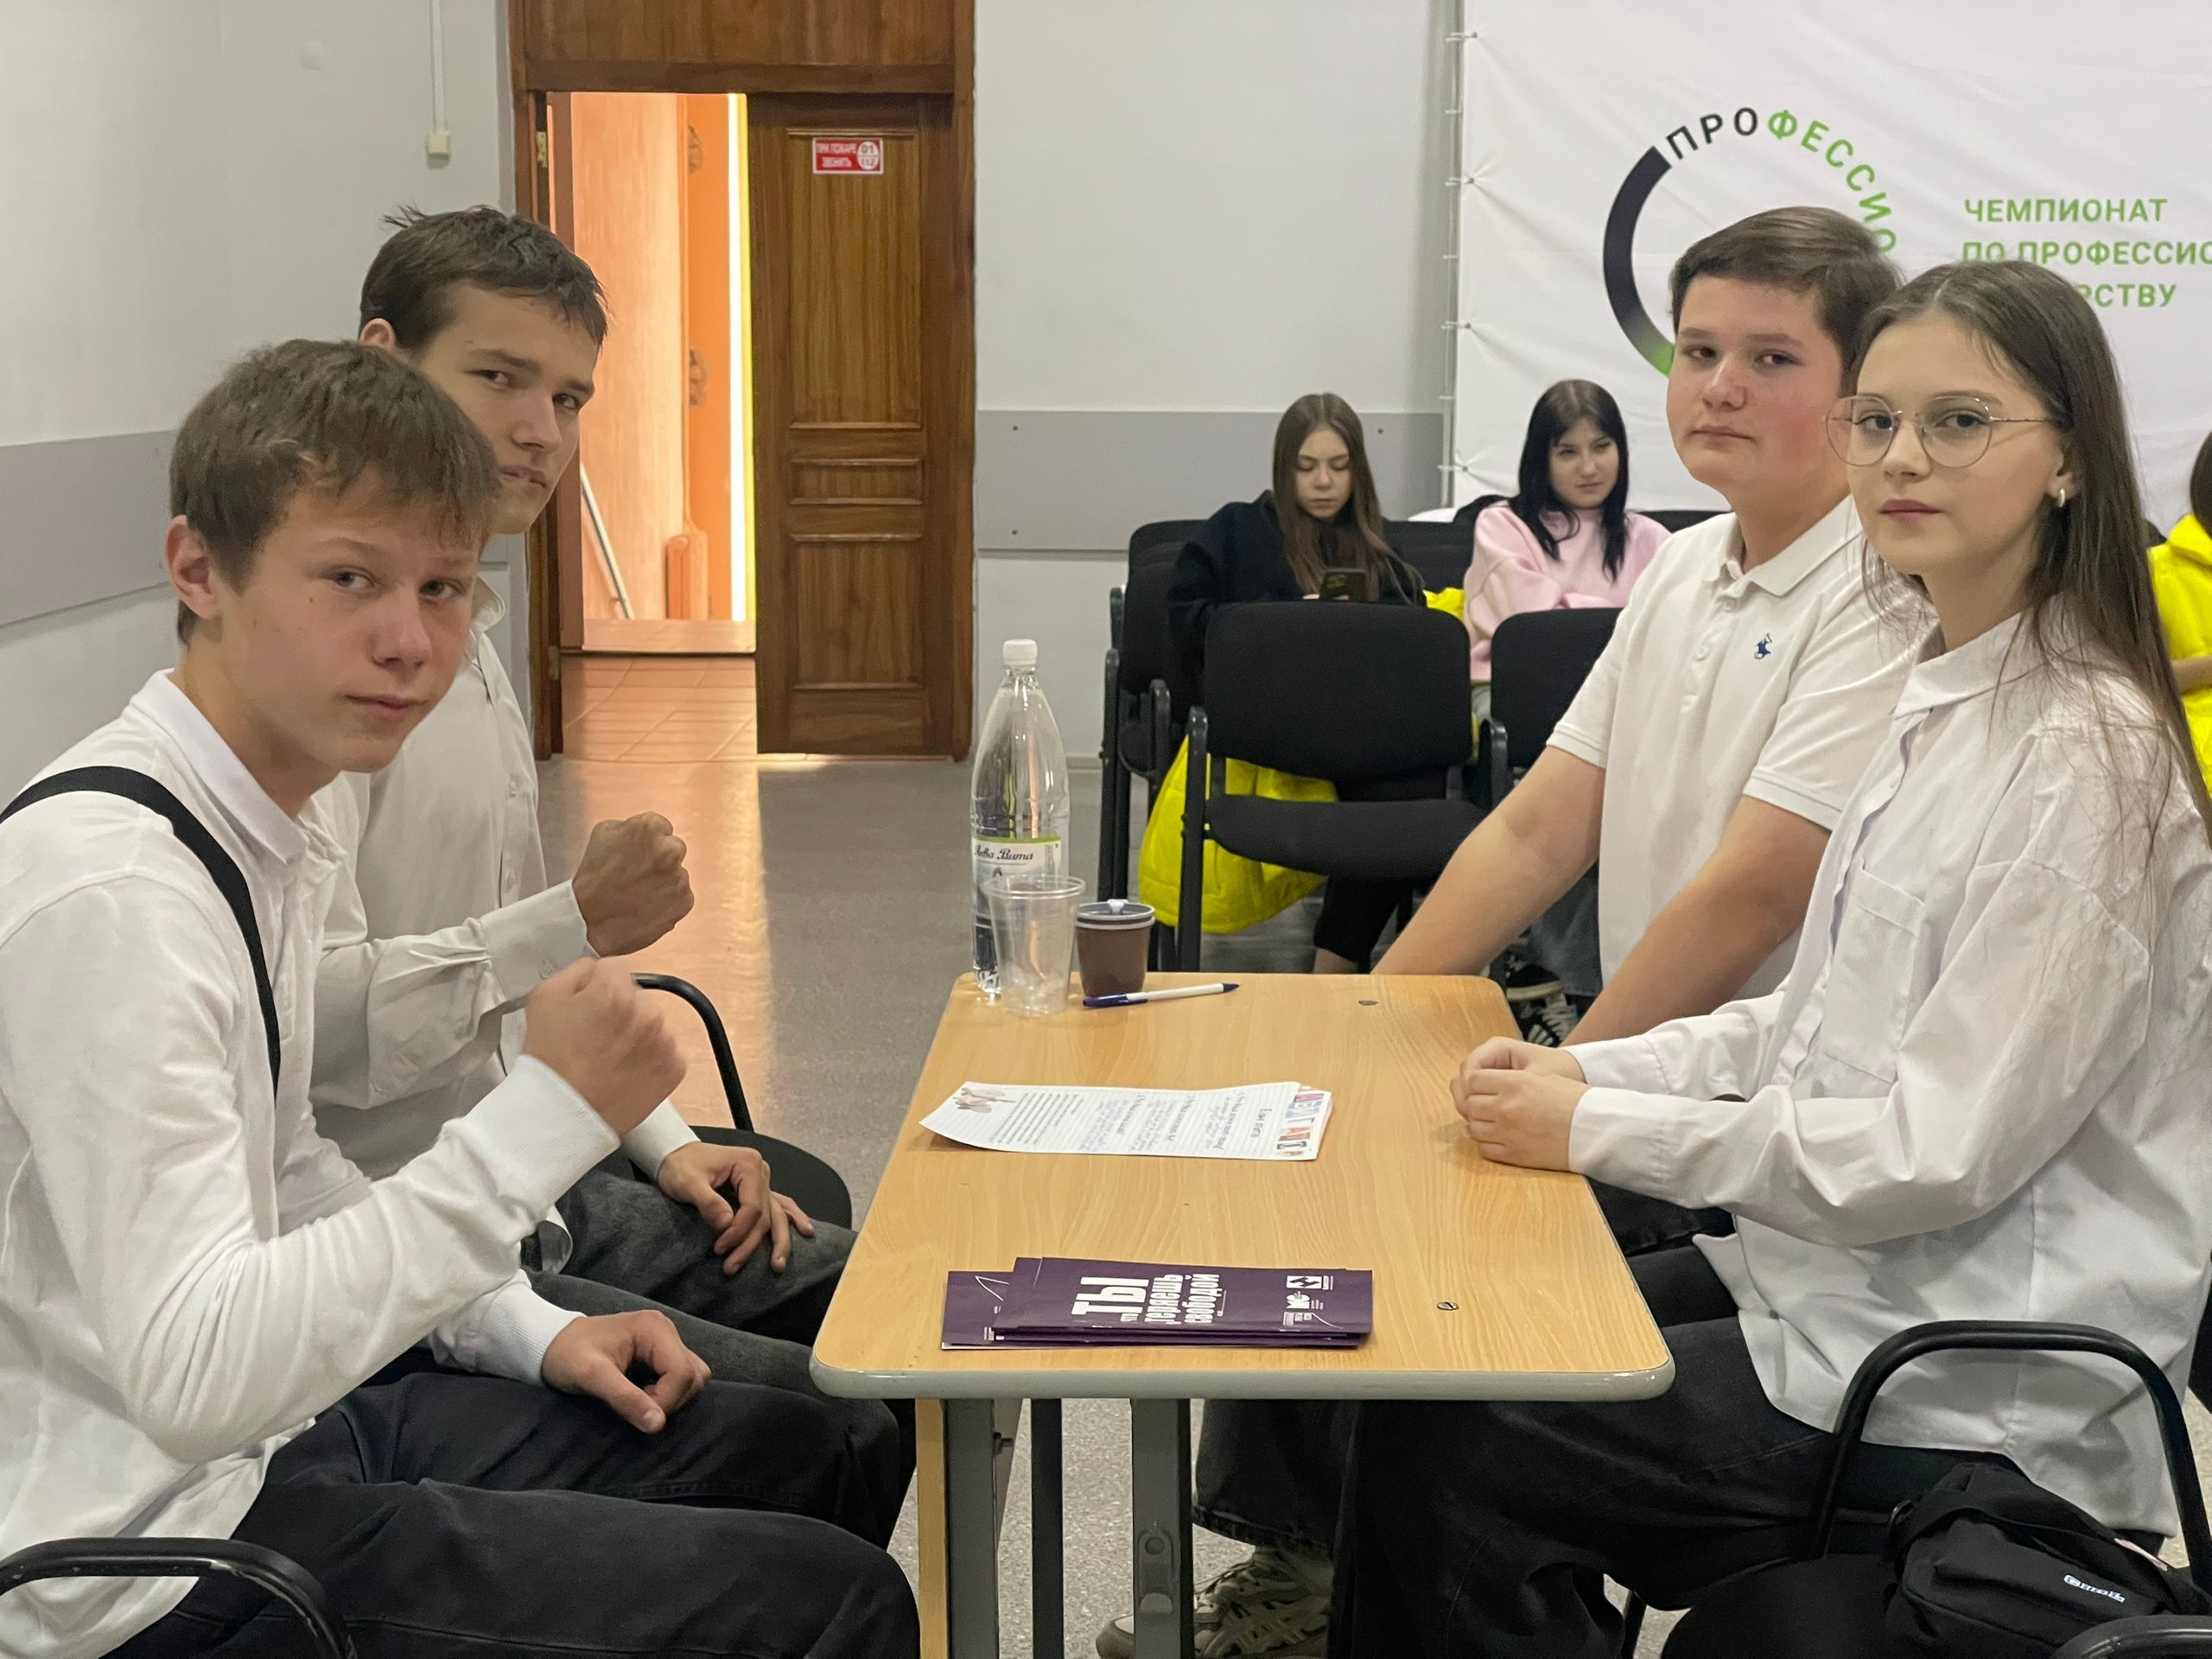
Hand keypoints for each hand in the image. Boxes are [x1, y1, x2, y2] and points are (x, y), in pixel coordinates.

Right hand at [523, 959, 684, 1135]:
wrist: (562, 1116)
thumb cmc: (550, 1061)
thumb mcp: (544, 997)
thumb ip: (576, 971)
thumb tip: (596, 969)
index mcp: (615, 990)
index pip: (615, 969)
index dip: (598, 987)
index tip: (589, 1009)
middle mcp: (647, 1012)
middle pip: (636, 997)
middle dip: (620, 1011)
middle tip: (595, 1038)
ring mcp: (665, 1042)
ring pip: (652, 1025)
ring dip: (636, 1036)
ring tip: (608, 1059)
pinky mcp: (674, 1069)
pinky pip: (665, 1053)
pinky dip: (649, 1060)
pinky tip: (624, 1072)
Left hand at [540, 1310, 709, 1432]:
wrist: (550, 1342)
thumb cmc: (567, 1355)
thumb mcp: (592, 1377)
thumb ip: (625, 1398)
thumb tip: (658, 1425)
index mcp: (654, 1329)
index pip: (683, 1373)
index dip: (666, 1401)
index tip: (637, 1413)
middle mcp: (666, 1329)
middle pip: (693, 1375)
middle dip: (670, 1399)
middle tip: (637, 1406)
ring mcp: (665, 1339)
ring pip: (692, 1376)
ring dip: (672, 1396)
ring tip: (641, 1399)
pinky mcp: (661, 1349)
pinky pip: (681, 1374)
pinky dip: (669, 1390)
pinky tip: (643, 1393)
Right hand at [573, 813, 692, 956]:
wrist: (589, 922)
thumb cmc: (592, 877)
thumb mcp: (602, 834)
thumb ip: (631, 825)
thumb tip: (647, 831)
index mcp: (650, 827)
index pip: (662, 827)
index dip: (648, 842)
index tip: (638, 854)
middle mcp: (670, 849)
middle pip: (673, 848)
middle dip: (660, 859)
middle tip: (638, 875)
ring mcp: (680, 877)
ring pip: (678, 874)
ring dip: (663, 881)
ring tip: (638, 894)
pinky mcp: (685, 901)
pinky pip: (680, 896)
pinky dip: (668, 901)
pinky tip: (646, 906)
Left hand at [656, 1140, 815, 1274]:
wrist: (674, 1153)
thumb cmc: (679, 1166)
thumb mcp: (688, 1182)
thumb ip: (708, 1202)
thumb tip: (727, 1225)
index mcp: (748, 1165)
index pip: (753, 1207)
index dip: (738, 1231)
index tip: (719, 1248)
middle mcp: (761, 1172)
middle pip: (765, 1215)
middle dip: (751, 1244)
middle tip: (731, 1267)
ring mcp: (762, 1181)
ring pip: (776, 1215)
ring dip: (778, 1241)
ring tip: (777, 1265)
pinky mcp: (757, 1190)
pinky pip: (778, 1206)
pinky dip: (791, 1219)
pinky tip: (805, 1231)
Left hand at [1453, 1041, 1587, 1169]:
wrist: (1593, 1129)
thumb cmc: (1573, 1100)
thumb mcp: (1541, 1077)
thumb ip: (1509, 1079)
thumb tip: (1484, 1084)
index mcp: (1514, 1083)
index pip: (1473, 1079)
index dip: (1474, 1081)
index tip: (1481, 1085)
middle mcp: (1506, 1108)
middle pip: (1470, 1104)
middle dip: (1474, 1103)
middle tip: (1484, 1104)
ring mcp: (1508, 1133)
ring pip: (1474, 1128)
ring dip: (1479, 1123)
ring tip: (1491, 1120)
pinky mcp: (1514, 1155)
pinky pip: (1485, 1149)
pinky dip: (1486, 1142)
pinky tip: (1497, 1136)